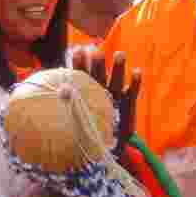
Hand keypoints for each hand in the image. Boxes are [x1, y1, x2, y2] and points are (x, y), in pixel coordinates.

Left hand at [68, 46, 140, 162]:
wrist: (108, 147)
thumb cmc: (90, 133)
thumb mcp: (78, 123)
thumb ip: (70, 108)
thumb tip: (59, 90)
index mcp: (88, 94)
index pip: (82, 76)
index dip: (79, 64)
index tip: (76, 50)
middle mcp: (101, 93)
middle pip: (99, 75)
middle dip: (97, 62)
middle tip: (95, 49)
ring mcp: (116, 98)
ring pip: (116, 81)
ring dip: (118, 68)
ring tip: (119, 53)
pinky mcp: (128, 106)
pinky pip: (132, 93)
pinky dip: (135, 83)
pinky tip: (137, 71)